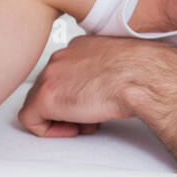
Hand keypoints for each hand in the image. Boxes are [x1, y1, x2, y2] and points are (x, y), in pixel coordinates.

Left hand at [18, 35, 176, 136]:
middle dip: (70, 105)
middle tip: (92, 116)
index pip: (66, 72)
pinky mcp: (45, 97)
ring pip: (40, 102)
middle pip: (52, 87)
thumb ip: (110, 69)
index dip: (80, 92)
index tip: (95, 101)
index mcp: (81, 46)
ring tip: (87, 123)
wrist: (145, 77)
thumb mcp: (126, 63)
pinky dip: (50, 130)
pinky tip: (75, 130)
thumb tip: (114, 84)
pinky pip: (31, 120)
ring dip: (63, 117)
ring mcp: (50, 75)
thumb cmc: (145, 71)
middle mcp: (62, 56)